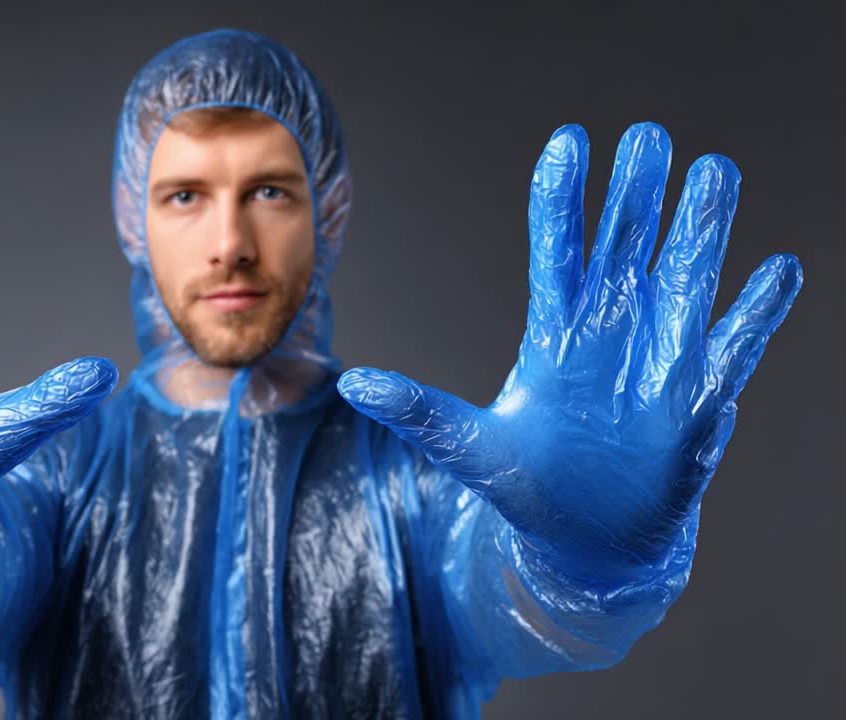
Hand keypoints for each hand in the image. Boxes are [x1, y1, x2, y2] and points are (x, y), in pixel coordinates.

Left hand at [338, 123, 801, 577]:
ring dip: (702, 229)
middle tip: (649, 137)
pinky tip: (777, 269)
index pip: (559, 249)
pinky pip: (735, 345)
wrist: (584, 541)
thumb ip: (420, 410)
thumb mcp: (468, 447)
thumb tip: (356, 383)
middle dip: (638, 194)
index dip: (564, 198)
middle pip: (628, 246)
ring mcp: (659, 358)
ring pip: (686, 277)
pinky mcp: (698, 398)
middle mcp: (611, 330)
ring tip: (714, 171)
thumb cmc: (529, 486)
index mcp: (555, 332)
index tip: (569, 140)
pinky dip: (758, 311)